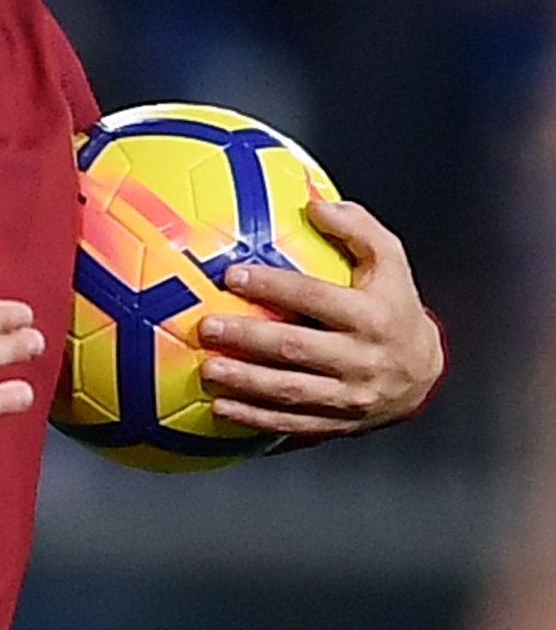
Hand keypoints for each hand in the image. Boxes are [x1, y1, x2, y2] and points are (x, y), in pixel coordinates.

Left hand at [198, 198, 443, 438]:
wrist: (423, 373)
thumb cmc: (395, 308)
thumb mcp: (390, 262)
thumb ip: (358, 229)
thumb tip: (317, 205)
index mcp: (372, 316)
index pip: (318, 298)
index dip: (274, 286)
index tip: (232, 275)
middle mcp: (362, 359)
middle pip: (297, 349)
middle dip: (248, 338)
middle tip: (206, 326)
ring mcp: (349, 396)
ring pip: (290, 391)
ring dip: (245, 382)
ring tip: (208, 368)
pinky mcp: (336, 423)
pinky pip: (291, 424)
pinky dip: (254, 418)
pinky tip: (221, 408)